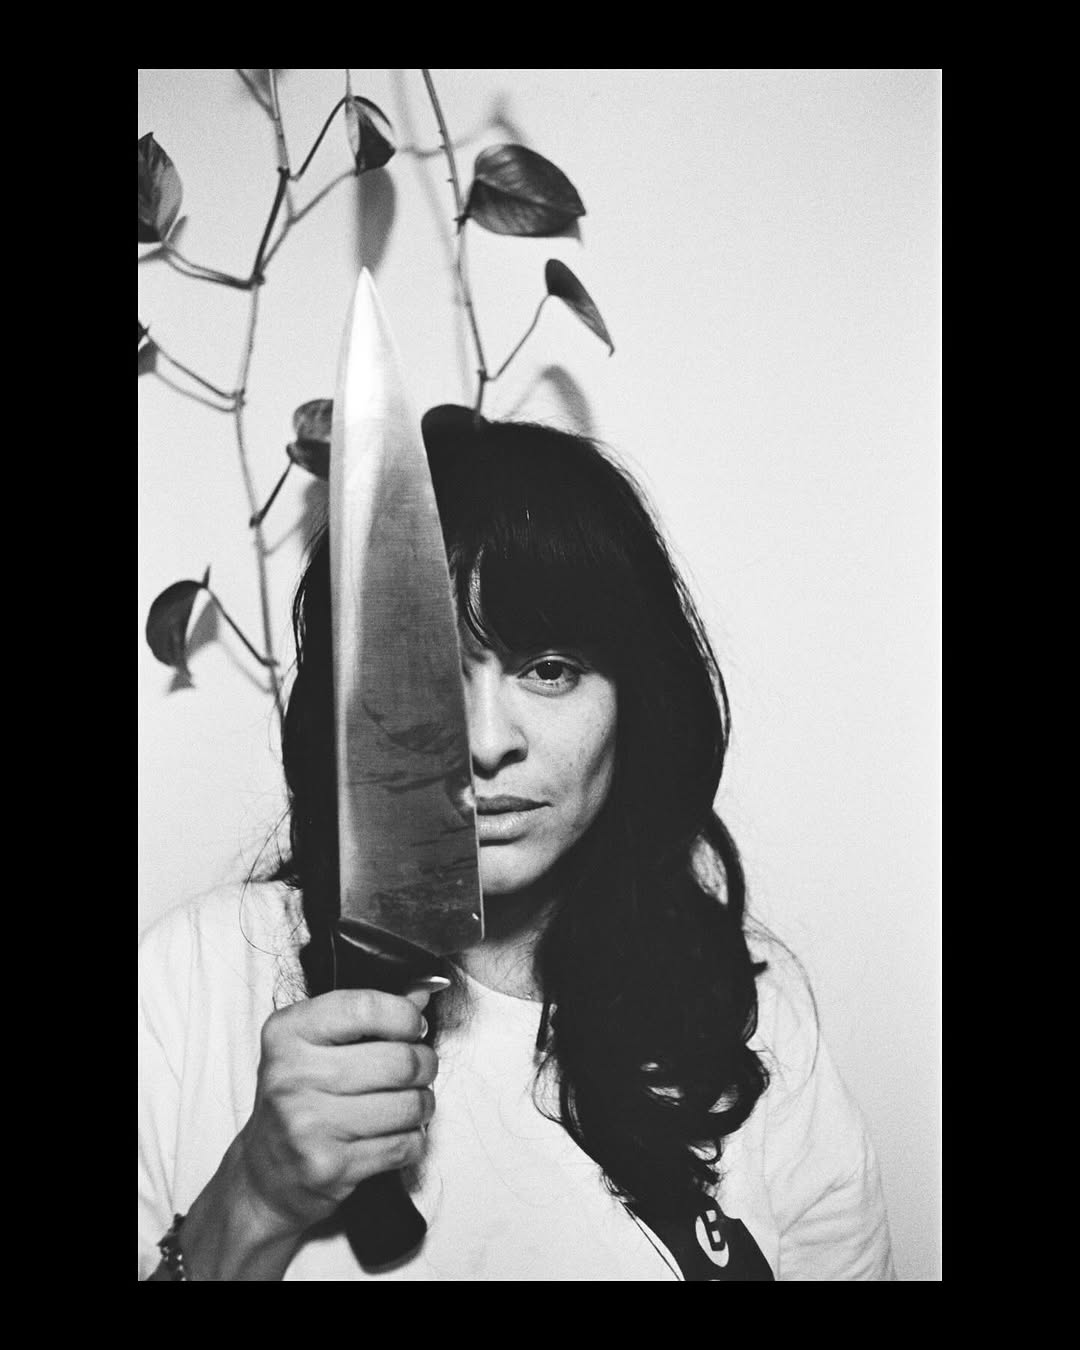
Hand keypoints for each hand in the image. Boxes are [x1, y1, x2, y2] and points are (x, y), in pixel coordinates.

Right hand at [233, 985, 438, 1238]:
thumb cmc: (299, 1099)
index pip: (364, 1008)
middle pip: (399, 1061)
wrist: (265, 1175)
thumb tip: (422, 993)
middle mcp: (292, 1075)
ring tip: (410, 1103)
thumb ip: (367, 1015)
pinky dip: (413, 1139)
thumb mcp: (316, 1045)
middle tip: (421, 1068)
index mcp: (288, 1033)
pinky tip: (396, 1134)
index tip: (414, 1027)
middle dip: (424, 1065)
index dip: (405, 1016)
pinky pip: (404, 1145)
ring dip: (423, 1104)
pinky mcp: (329, 1166)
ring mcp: (308, 1124)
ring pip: (408, 1105)